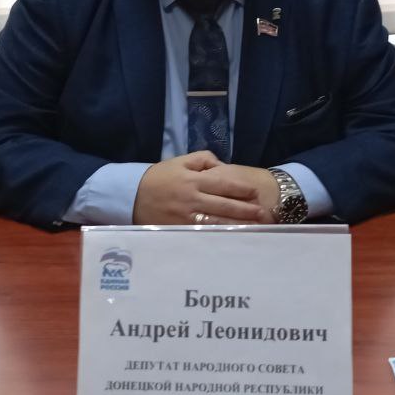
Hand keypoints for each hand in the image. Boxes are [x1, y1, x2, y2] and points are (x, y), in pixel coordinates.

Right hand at [132, 151, 266, 224]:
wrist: (131, 196)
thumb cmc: (159, 177)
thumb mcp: (180, 161)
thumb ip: (203, 160)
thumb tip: (223, 166)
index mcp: (193, 180)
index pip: (223, 184)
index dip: (241, 189)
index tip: (256, 193)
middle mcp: (192, 198)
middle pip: (225, 205)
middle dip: (245, 210)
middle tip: (263, 213)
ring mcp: (187, 216)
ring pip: (217, 221)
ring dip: (238, 224)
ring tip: (254, 226)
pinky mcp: (181, 229)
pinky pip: (204, 232)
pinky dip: (220, 233)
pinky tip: (232, 235)